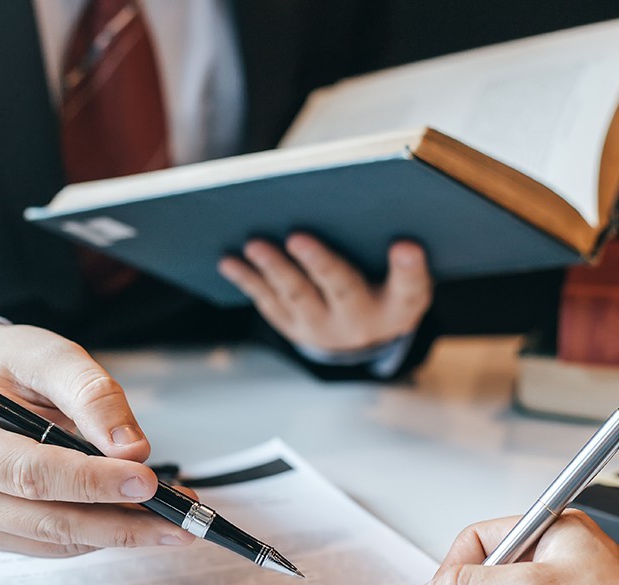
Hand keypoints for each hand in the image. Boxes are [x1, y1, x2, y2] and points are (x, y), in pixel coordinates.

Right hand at [0, 321, 194, 555]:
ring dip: (123, 531)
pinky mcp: (3, 534)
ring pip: (61, 540)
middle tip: (179, 519)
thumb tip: (132, 448)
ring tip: (174, 517)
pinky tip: (141, 516)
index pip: (31, 474)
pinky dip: (105, 532)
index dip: (91, 482)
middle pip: (50, 520)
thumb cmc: (10, 368)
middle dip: (122, 522)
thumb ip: (91, 395)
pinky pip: (60, 545)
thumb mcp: (50, 357)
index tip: (145, 480)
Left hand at [218, 235, 431, 352]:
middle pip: (342, 290)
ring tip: (254, 244)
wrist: (363, 336)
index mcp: (399, 305)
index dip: (409, 268)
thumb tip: (358, 192)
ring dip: (274, 269)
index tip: (406, 245)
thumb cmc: (386, 283)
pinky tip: (228, 260)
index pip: (411, 287)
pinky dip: (248, 279)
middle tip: (298, 237)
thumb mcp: (403, 273)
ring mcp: (323, 328)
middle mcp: (362, 322)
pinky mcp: (293, 327)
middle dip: (320, 264)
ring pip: (297, 296)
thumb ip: (395, 247)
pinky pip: (268, 302)